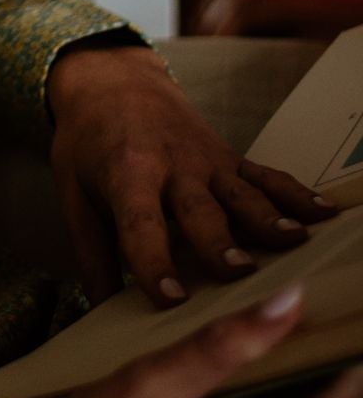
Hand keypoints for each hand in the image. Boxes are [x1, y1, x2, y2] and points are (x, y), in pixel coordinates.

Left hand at [44, 43, 335, 308]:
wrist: (110, 80)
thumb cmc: (88, 143)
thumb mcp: (73, 192)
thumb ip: (90, 254)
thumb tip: (97, 317)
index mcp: (125, 174)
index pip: (139, 222)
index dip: (153, 260)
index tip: (171, 297)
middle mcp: (171, 166)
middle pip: (199, 210)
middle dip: (220, 242)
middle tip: (241, 272)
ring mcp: (206, 160)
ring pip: (241, 193)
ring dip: (267, 219)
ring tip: (293, 244)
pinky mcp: (230, 157)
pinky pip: (266, 176)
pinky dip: (296, 193)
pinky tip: (324, 212)